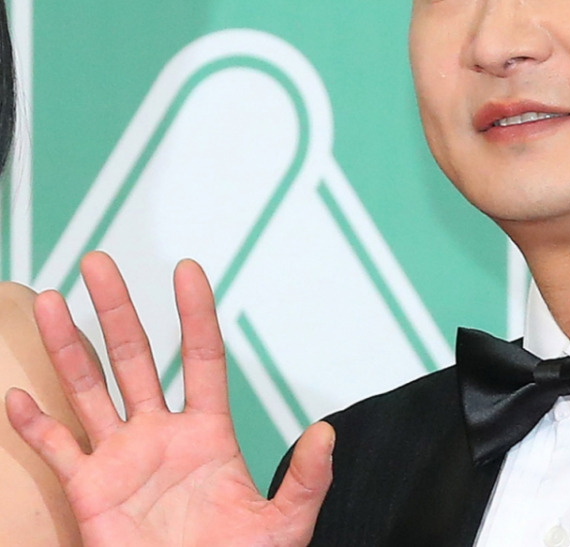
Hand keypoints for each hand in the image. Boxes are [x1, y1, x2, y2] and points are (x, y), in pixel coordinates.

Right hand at [3, 252, 333, 546]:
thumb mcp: (284, 522)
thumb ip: (307, 479)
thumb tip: (326, 434)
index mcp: (209, 434)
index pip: (201, 357)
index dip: (194, 313)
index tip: (186, 268)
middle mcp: (161, 435)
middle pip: (134, 358)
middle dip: (117, 310)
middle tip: (99, 261)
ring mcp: (122, 460)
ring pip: (89, 390)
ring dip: (69, 347)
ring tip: (50, 301)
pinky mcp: (90, 493)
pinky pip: (57, 451)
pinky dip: (35, 426)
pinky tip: (17, 396)